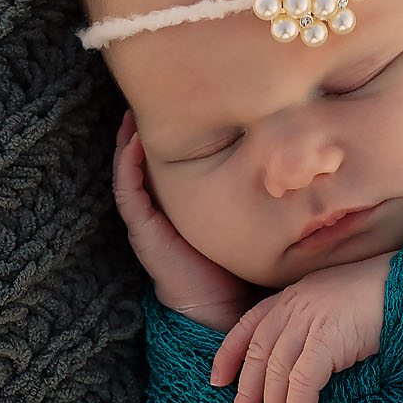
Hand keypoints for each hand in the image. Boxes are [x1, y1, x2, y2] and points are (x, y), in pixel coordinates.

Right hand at [113, 108, 258, 331]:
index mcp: (178, 200)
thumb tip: (275, 158)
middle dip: (144, 130)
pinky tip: (132, 144)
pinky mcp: (141, 228)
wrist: (215, 304)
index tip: (178, 104)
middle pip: (144, 160)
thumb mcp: (238, 214)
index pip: (167, 160)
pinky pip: (128, 190)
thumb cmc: (231, 261)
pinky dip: (127, 166)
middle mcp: (157, 205)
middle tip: (146, 99)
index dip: (169, 134)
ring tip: (132, 115)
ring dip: (128, 142)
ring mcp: (145, 216)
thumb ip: (244, 189)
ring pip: (130, 169)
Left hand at [209, 250, 393, 402]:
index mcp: (294, 296)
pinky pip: (302, 384)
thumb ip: (315, 325)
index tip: (218, 382)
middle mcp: (295, 305)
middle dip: (246, 395)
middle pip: (257, 356)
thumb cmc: (384, 298)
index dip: (228, 354)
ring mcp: (310, 320)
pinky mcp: (328, 339)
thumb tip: (305, 364)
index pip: (249, 326)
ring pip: (276, 374)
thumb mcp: (338, 305)